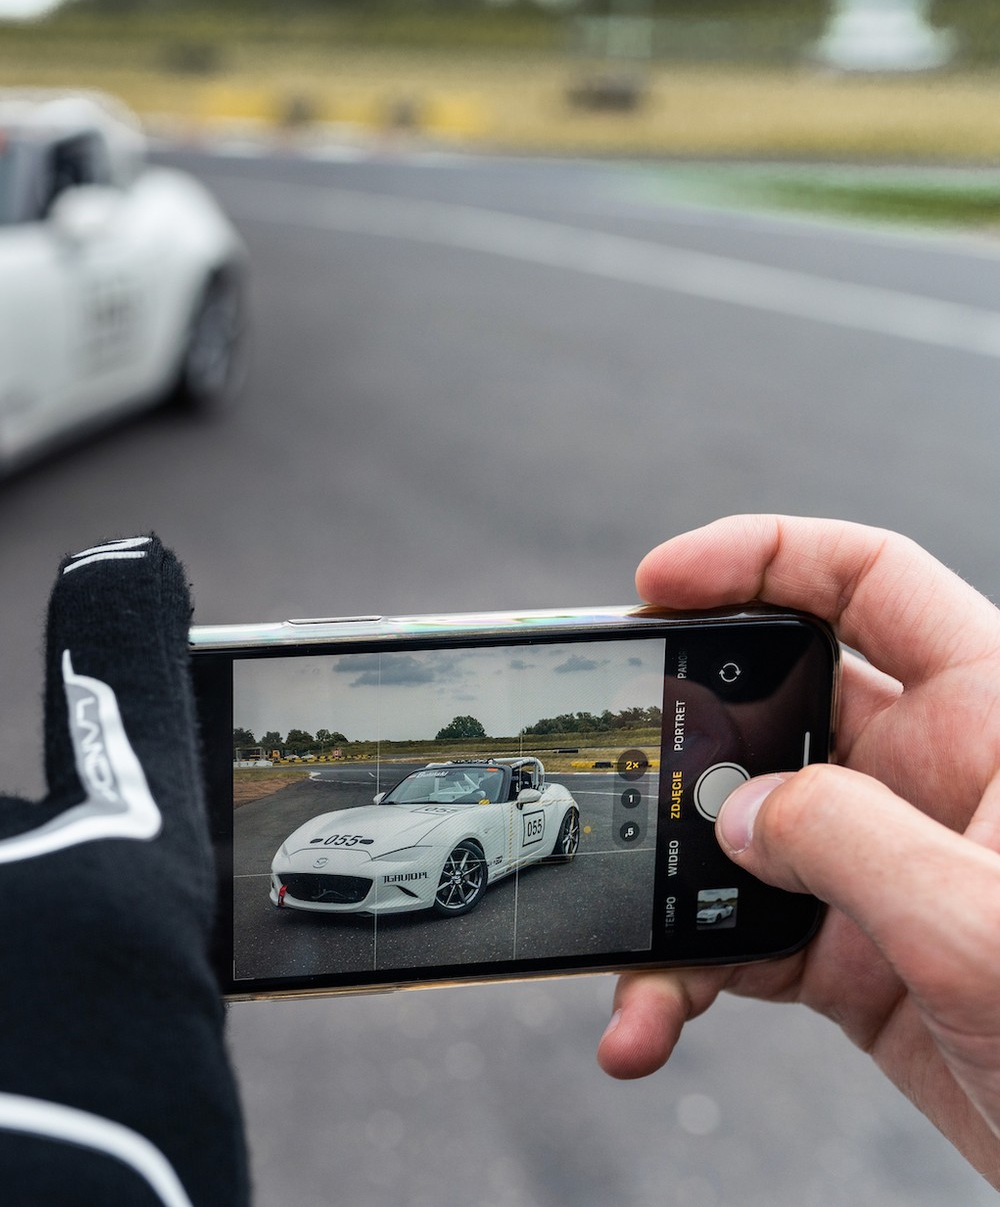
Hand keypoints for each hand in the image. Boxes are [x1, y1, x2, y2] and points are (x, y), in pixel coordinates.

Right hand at [595, 515, 999, 1185]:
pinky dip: (678, 975)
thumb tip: (736, 814)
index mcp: (994, 721)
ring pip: (736, 837)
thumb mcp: (979, 922)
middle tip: (612, 762)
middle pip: (772, 707)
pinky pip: (734, 939)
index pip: (871, 582)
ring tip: (622, 944)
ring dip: (663, 890)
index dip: (761, 556)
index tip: (658, 580)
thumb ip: (848, 840)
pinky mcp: (855, 956)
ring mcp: (885, 868)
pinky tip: (649, 1017)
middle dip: (678, 738)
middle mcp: (931, 780)